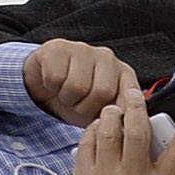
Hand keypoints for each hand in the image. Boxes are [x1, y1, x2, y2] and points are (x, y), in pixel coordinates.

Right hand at [21, 39, 142, 127]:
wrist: (44, 82)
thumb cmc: (77, 99)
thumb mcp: (101, 110)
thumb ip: (117, 115)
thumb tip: (127, 127)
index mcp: (123, 73)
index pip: (130, 96)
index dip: (115, 113)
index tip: (102, 121)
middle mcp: (107, 57)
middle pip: (102, 91)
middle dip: (84, 107)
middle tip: (77, 105)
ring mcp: (83, 49)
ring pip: (76, 86)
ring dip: (66, 98)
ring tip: (65, 94)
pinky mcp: (58, 47)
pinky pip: (55, 77)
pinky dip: (51, 86)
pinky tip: (53, 83)